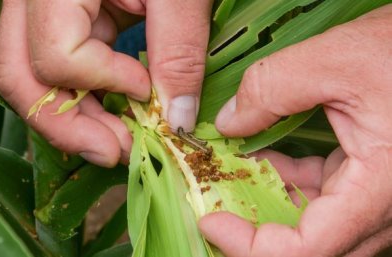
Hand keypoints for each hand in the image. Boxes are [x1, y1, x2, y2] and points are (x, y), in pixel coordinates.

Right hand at [0, 0, 211, 166]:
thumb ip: (178, 52)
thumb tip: (176, 118)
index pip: (56, 54)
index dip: (104, 81)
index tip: (148, 89)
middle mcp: (37, 0)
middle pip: (23, 77)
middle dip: (68, 126)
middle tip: (113, 153)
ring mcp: (46, 13)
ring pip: (36, 81)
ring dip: (76, 120)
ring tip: (117, 142)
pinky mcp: (65, 22)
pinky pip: (60, 70)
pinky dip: (86, 98)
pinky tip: (115, 114)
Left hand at [199, 5, 391, 256]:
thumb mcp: (334, 61)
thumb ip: (272, 88)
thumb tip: (229, 123)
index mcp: (380, 187)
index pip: (309, 250)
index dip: (250, 246)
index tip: (212, 220)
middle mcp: (384, 204)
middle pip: (310, 246)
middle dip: (256, 228)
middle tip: (218, 200)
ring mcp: (378, 194)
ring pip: (316, 224)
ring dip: (270, 202)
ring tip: (236, 173)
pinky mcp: (371, 177)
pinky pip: (325, 197)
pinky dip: (291, 183)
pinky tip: (269, 160)